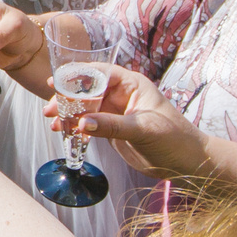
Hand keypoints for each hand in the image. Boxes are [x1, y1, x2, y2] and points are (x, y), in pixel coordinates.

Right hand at [65, 65, 202, 177]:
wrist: (186, 162)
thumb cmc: (174, 139)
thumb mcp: (143, 129)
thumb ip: (112, 125)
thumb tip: (82, 123)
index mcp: (132, 84)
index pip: (99, 73)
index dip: (76, 76)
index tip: (56, 82)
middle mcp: (122, 95)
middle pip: (88, 89)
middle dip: (67, 98)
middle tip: (50, 109)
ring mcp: (116, 112)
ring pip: (85, 107)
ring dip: (68, 114)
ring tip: (53, 123)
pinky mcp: (113, 129)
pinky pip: (89, 124)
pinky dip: (76, 127)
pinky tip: (64, 132)